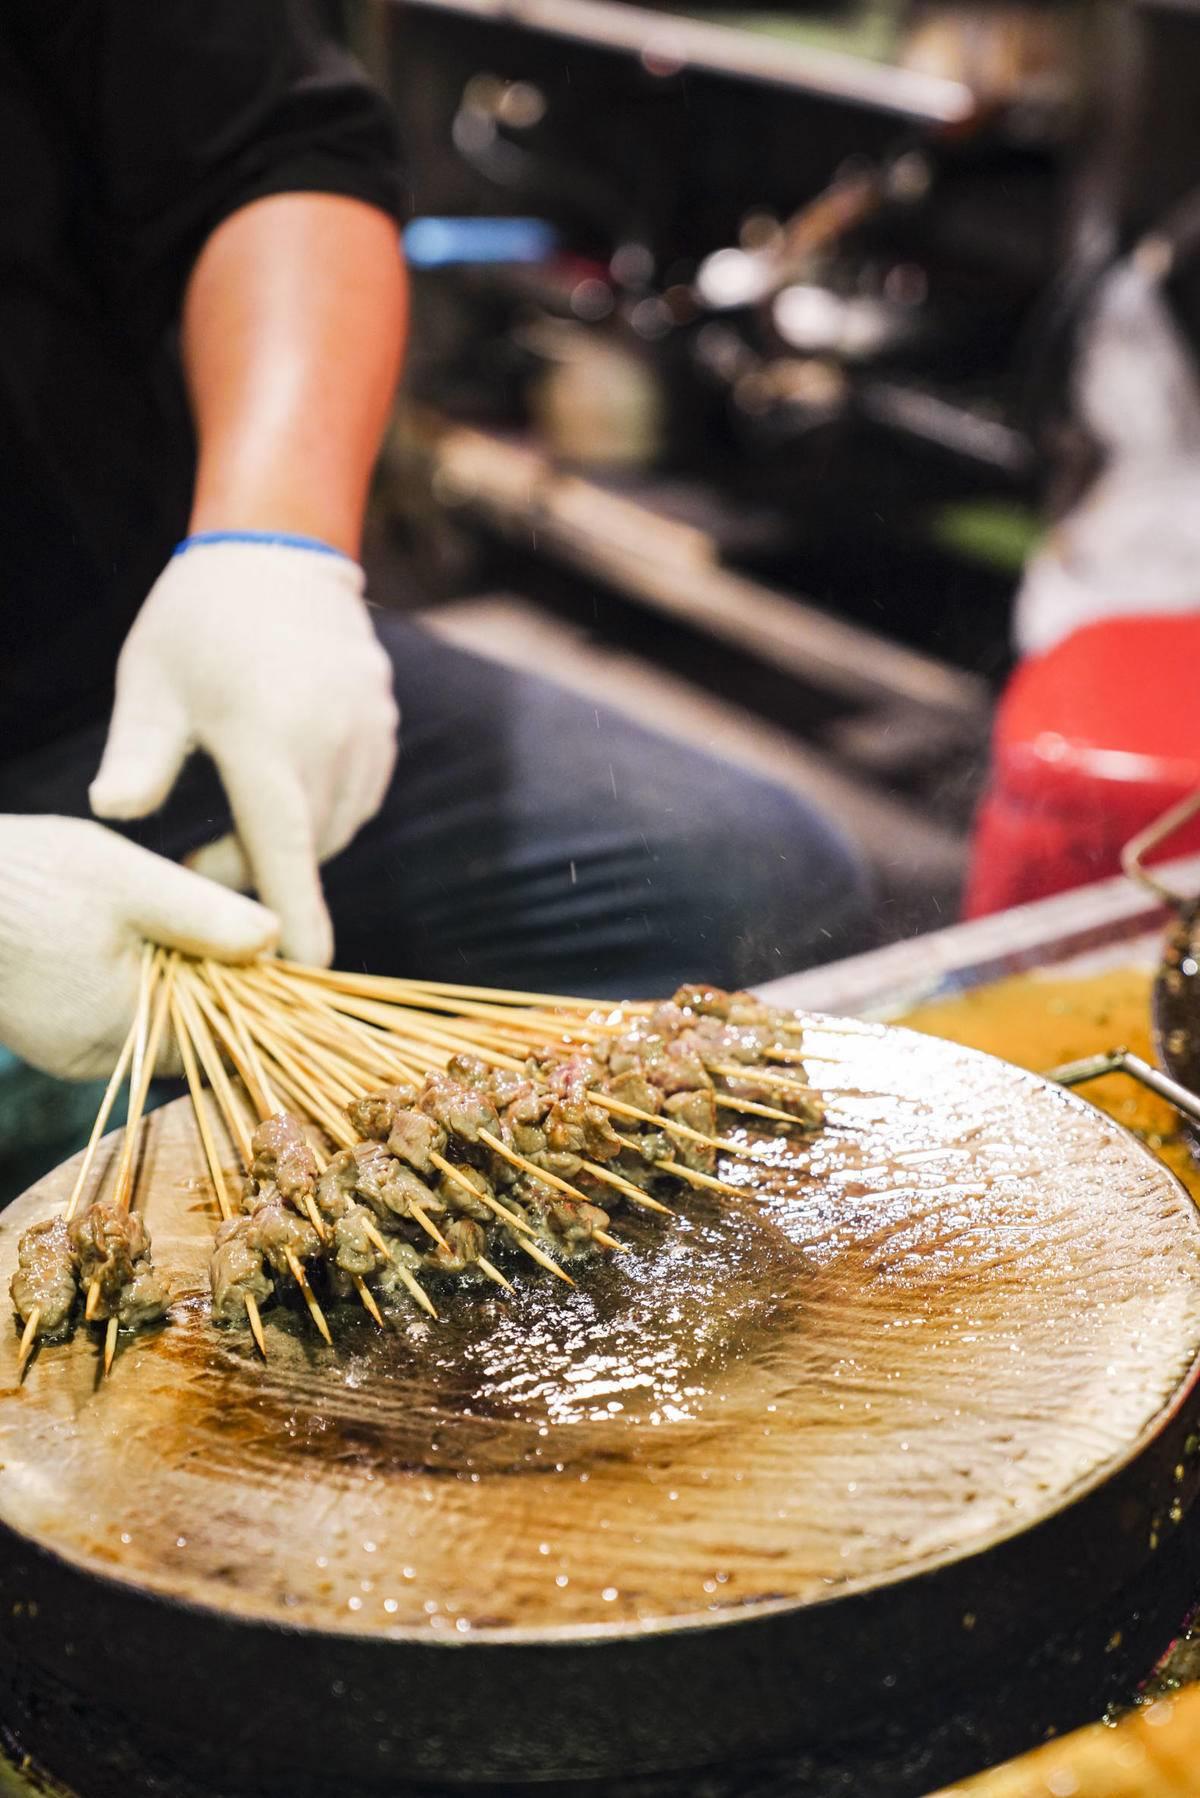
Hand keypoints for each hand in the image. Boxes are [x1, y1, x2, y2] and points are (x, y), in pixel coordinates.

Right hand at [0, 816, 277, 1078]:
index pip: (223, 1041)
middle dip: (217, 989)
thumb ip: (206, 915)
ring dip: (174, 980)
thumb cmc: (27, 879)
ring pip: (151, 1021)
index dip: (258, 1002)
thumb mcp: (130, 882)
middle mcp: (97, 1057)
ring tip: (177, 928)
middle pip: (190, 1034)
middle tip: (233, 936)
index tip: (279, 967)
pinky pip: (113, 1013)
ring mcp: (66, 1048)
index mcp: (128, 1029)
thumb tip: (274, 942)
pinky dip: (133, 981)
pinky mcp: (45, 1029)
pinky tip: (128, 938)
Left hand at [90, 537, 398, 965]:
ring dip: (297, 840)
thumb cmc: (197, 620)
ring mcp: (368, 727)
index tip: (310, 967)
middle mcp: (329, 736)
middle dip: (261, 870)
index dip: (298, 913)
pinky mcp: (385, 720)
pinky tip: (288, 785)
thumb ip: (137, 755)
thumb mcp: (150, 683)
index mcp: (267, 734)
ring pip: (339, 822)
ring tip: (243, 818)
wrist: (277, 548)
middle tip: (202, 858)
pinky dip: (327, 809)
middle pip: (308, 844)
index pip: (286, 846)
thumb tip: (113, 813)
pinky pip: (361, 792)